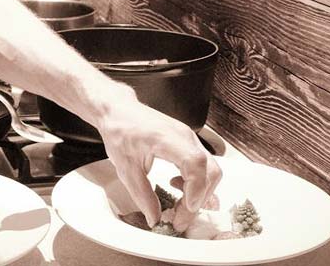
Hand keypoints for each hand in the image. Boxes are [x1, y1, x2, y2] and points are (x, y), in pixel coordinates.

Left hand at [97, 101, 220, 231]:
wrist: (119, 110)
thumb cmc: (120, 132)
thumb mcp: (125, 168)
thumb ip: (142, 195)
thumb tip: (155, 219)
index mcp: (167, 139)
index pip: (195, 163)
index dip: (196, 189)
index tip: (186, 209)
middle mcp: (185, 137)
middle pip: (209, 170)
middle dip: (199, 199)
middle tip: (179, 219)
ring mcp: (190, 138)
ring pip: (210, 170)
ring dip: (200, 193)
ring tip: (179, 206)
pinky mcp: (189, 142)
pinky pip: (203, 165)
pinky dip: (197, 182)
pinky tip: (178, 186)